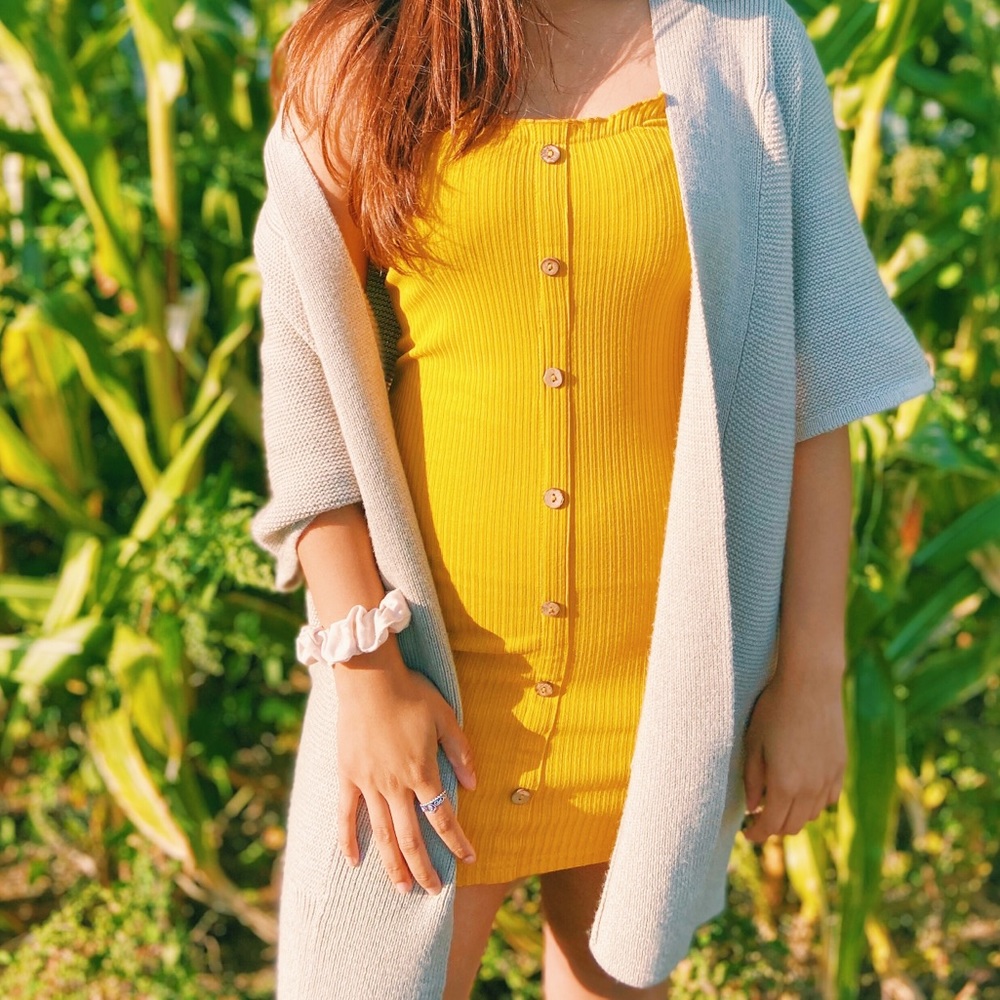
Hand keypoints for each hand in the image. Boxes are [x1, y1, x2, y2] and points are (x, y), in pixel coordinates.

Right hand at [334, 656, 477, 893]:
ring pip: (382, 833)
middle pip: (411, 837)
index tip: (468, 860)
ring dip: (393, 864)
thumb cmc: (411, 693)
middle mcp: (395, 784)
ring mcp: (369, 782)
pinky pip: (347, 814)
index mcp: (422, 771)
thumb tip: (474, 785)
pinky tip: (356, 861)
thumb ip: (460, 752)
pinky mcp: (347, 775)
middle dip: (425, 867)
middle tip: (434, 890)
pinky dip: (349, 839)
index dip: (457, 842)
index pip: (443, 818)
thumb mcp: (446, 717)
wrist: (369, 678)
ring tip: (402, 889)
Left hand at [741, 663, 845, 842]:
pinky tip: (802, 790)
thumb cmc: (774, 710)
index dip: (757, 834)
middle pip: (792, 826)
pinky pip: (829, 799)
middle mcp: (811, 788)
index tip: (747, 833)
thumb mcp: (753, 743)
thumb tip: (753, 807)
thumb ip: (752, 780)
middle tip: (758, 817)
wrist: (810, 684)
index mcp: (785, 785)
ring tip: (777, 801)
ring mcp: (829, 778)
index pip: (771, 825)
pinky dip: (814, 803)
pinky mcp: (841, 767)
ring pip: (812, 815)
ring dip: (794, 815)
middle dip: (773, 827)